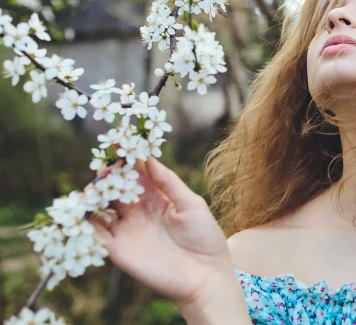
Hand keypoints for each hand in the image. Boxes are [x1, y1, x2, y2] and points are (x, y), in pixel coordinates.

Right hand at [89, 157, 234, 308]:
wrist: (204, 275)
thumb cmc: (204, 237)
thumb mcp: (191, 204)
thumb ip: (169, 183)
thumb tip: (149, 159)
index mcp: (157, 197)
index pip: (137, 174)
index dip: (128, 159)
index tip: (120, 144)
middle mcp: (138, 211)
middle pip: (116, 188)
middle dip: (108, 175)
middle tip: (105, 166)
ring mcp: (126, 229)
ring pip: (101, 208)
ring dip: (94, 196)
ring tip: (94, 187)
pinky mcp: (118, 250)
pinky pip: (96, 234)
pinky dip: (87, 222)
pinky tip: (86, 211)